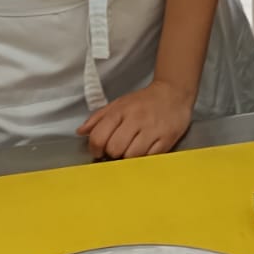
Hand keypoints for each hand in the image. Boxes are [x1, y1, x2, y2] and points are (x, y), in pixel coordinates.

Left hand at [78, 79, 192, 159]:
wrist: (173, 94)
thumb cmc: (143, 101)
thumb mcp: (118, 104)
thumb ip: (98, 118)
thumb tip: (80, 132)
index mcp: (120, 111)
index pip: (99, 137)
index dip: (95, 149)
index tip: (99, 151)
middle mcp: (135, 119)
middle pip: (114, 149)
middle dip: (113, 154)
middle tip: (118, 150)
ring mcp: (152, 130)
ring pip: (131, 156)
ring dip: (128, 158)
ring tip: (131, 151)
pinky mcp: (166, 139)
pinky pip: (149, 158)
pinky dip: (143, 159)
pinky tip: (144, 152)